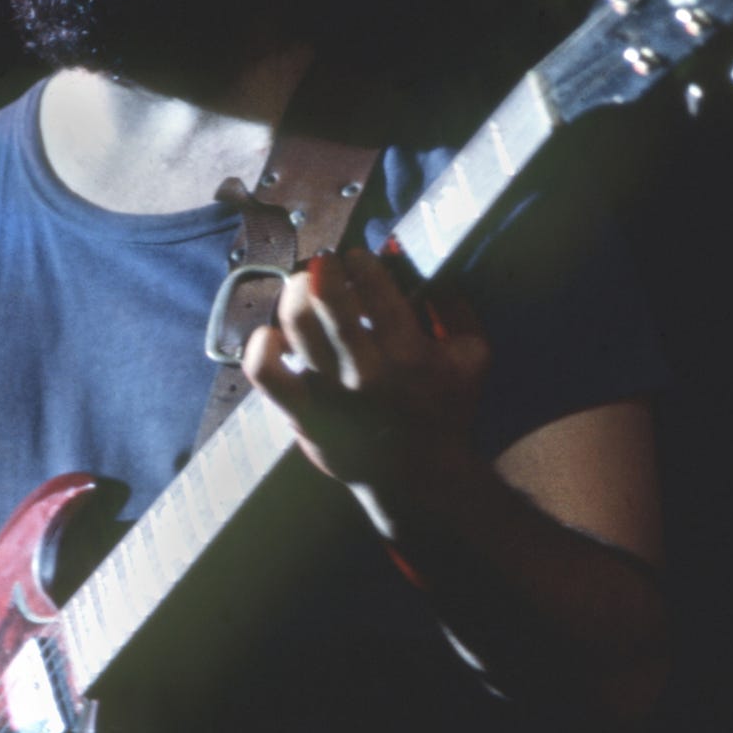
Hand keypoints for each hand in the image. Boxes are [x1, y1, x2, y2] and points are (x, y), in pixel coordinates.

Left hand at [242, 248, 490, 520]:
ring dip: (294, 295)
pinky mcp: (303, 414)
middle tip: (324, 262)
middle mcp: (368, 374)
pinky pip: (267, 375)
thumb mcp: (472, 357)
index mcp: (412, 356)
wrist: (417, 475)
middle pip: (333, 307)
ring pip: (298, 329)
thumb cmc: (443, 408)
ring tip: (300, 286)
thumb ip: (458, 309)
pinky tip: (270, 333)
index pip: (380, 296)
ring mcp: (331, 394)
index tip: (356, 257)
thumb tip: (433, 266)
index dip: (363, 267)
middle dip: (324, 271)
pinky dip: (260, 347)